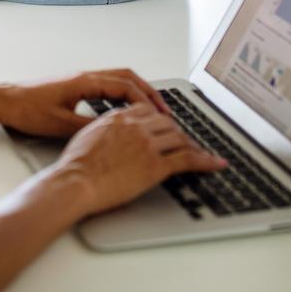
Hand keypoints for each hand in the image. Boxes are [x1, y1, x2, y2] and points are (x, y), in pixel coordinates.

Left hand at [0, 69, 171, 138]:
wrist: (5, 101)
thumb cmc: (27, 110)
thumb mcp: (61, 125)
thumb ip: (89, 128)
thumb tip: (114, 133)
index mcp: (84, 82)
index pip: (125, 85)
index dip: (145, 100)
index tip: (158, 115)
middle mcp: (85, 77)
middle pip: (127, 77)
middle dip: (148, 93)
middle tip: (164, 111)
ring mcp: (81, 80)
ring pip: (118, 79)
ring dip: (136, 92)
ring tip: (150, 110)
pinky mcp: (75, 86)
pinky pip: (107, 85)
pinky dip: (122, 94)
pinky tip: (125, 110)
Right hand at [57, 104, 225, 216]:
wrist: (75, 181)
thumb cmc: (75, 165)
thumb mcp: (86, 135)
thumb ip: (104, 129)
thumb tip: (109, 133)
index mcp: (118, 118)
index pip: (147, 110)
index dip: (159, 118)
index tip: (164, 125)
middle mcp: (136, 127)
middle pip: (167, 122)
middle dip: (177, 132)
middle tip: (184, 141)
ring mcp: (147, 145)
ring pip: (180, 138)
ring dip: (192, 145)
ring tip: (200, 153)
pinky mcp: (155, 166)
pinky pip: (188, 160)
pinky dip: (206, 161)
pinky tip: (216, 164)